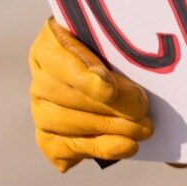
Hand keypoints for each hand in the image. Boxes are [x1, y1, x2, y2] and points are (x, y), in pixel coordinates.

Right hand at [29, 18, 153, 171]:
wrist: (125, 68)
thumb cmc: (126, 46)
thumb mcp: (125, 36)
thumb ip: (128, 47)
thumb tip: (141, 71)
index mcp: (53, 43)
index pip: (62, 58)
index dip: (84, 77)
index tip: (110, 91)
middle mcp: (42, 76)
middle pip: (67, 97)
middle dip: (109, 109)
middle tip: (144, 114)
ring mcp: (42, 109)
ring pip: (66, 125)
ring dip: (108, 131)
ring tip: (144, 131)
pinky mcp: (49, 136)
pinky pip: (65, 148)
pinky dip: (97, 149)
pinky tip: (125, 147)